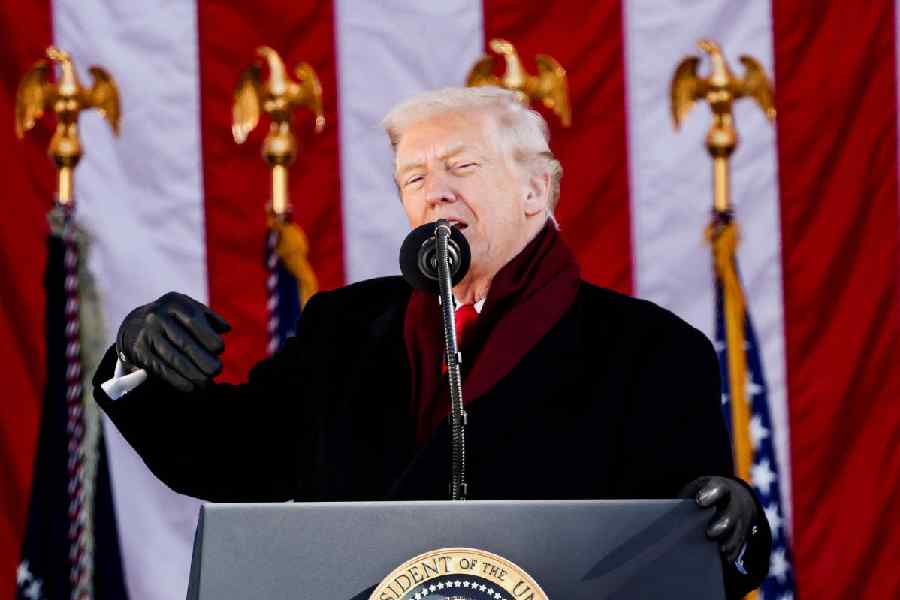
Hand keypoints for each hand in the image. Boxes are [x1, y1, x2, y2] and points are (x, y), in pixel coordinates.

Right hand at [116, 292, 230, 391]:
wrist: (135, 324)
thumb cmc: (174, 319)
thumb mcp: (189, 309)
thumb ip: (210, 318)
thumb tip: (226, 329)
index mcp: (174, 302)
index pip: (193, 320)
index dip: (208, 336)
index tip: (220, 349)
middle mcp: (157, 316)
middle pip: (184, 342)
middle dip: (203, 359)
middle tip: (217, 371)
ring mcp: (146, 334)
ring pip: (173, 358)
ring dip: (193, 374)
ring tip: (207, 383)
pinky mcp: (139, 351)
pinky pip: (161, 369)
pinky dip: (177, 380)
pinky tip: (190, 387)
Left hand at [681, 476, 757, 562]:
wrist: (735, 496)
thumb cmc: (707, 493)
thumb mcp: (698, 488)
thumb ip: (687, 498)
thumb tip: (668, 515)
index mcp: (720, 487)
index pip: (718, 488)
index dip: (711, 494)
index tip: (700, 501)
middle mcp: (734, 503)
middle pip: (732, 513)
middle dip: (723, 523)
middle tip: (710, 533)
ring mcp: (741, 519)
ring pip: (738, 531)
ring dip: (730, 541)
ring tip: (721, 550)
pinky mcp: (743, 534)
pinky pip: (740, 544)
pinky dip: (733, 552)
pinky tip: (725, 559)